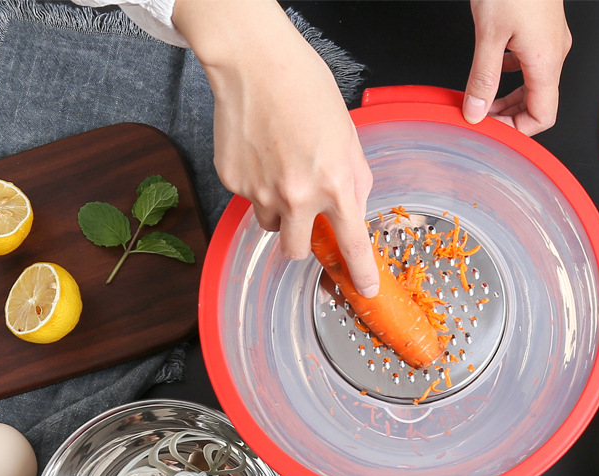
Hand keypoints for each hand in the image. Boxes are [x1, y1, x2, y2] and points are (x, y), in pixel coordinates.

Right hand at [172, 0, 379, 293]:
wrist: (255, 62)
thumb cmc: (305, 90)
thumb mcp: (349, 140)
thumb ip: (353, 183)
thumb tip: (352, 213)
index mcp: (335, 185)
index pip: (353, 245)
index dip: (361, 273)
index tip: (365, 289)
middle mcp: (298, 196)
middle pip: (297, 252)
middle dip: (302, 243)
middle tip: (303, 217)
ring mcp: (261, 190)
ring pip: (270, 225)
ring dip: (278, 211)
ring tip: (280, 170)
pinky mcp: (233, 180)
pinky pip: (248, 198)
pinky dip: (256, 184)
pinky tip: (261, 153)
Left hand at [464, 0, 571, 135]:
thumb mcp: (490, 33)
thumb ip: (482, 77)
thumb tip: (476, 111)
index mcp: (546, 61)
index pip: (541, 117)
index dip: (516, 130)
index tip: (493, 128)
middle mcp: (554, 53)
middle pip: (538, 103)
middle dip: (510, 116)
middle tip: (483, 116)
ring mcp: (551, 40)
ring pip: (534, 83)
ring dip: (510, 96)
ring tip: (485, 98)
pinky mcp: (543, 27)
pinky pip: (532, 63)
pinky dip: (513, 74)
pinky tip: (495, 69)